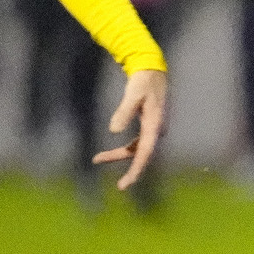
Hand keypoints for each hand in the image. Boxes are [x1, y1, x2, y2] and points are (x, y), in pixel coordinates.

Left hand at [93, 69, 167, 190]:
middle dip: (123, 164)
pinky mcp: (148, 126)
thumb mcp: (133, 94)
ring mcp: (153, 129)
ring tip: (97, 158)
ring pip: (137, 149)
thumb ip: (124, 112)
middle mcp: (156, 130)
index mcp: (154, 125)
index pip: (145, 152)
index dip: (136, 169)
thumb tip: (113, 130)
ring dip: (119, 156)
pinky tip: (111, 152)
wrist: (153, 71)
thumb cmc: (143, 82)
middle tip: (109, 176)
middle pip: (140, 154)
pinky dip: (124, 150)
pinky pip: (137, 144)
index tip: (126, 182)